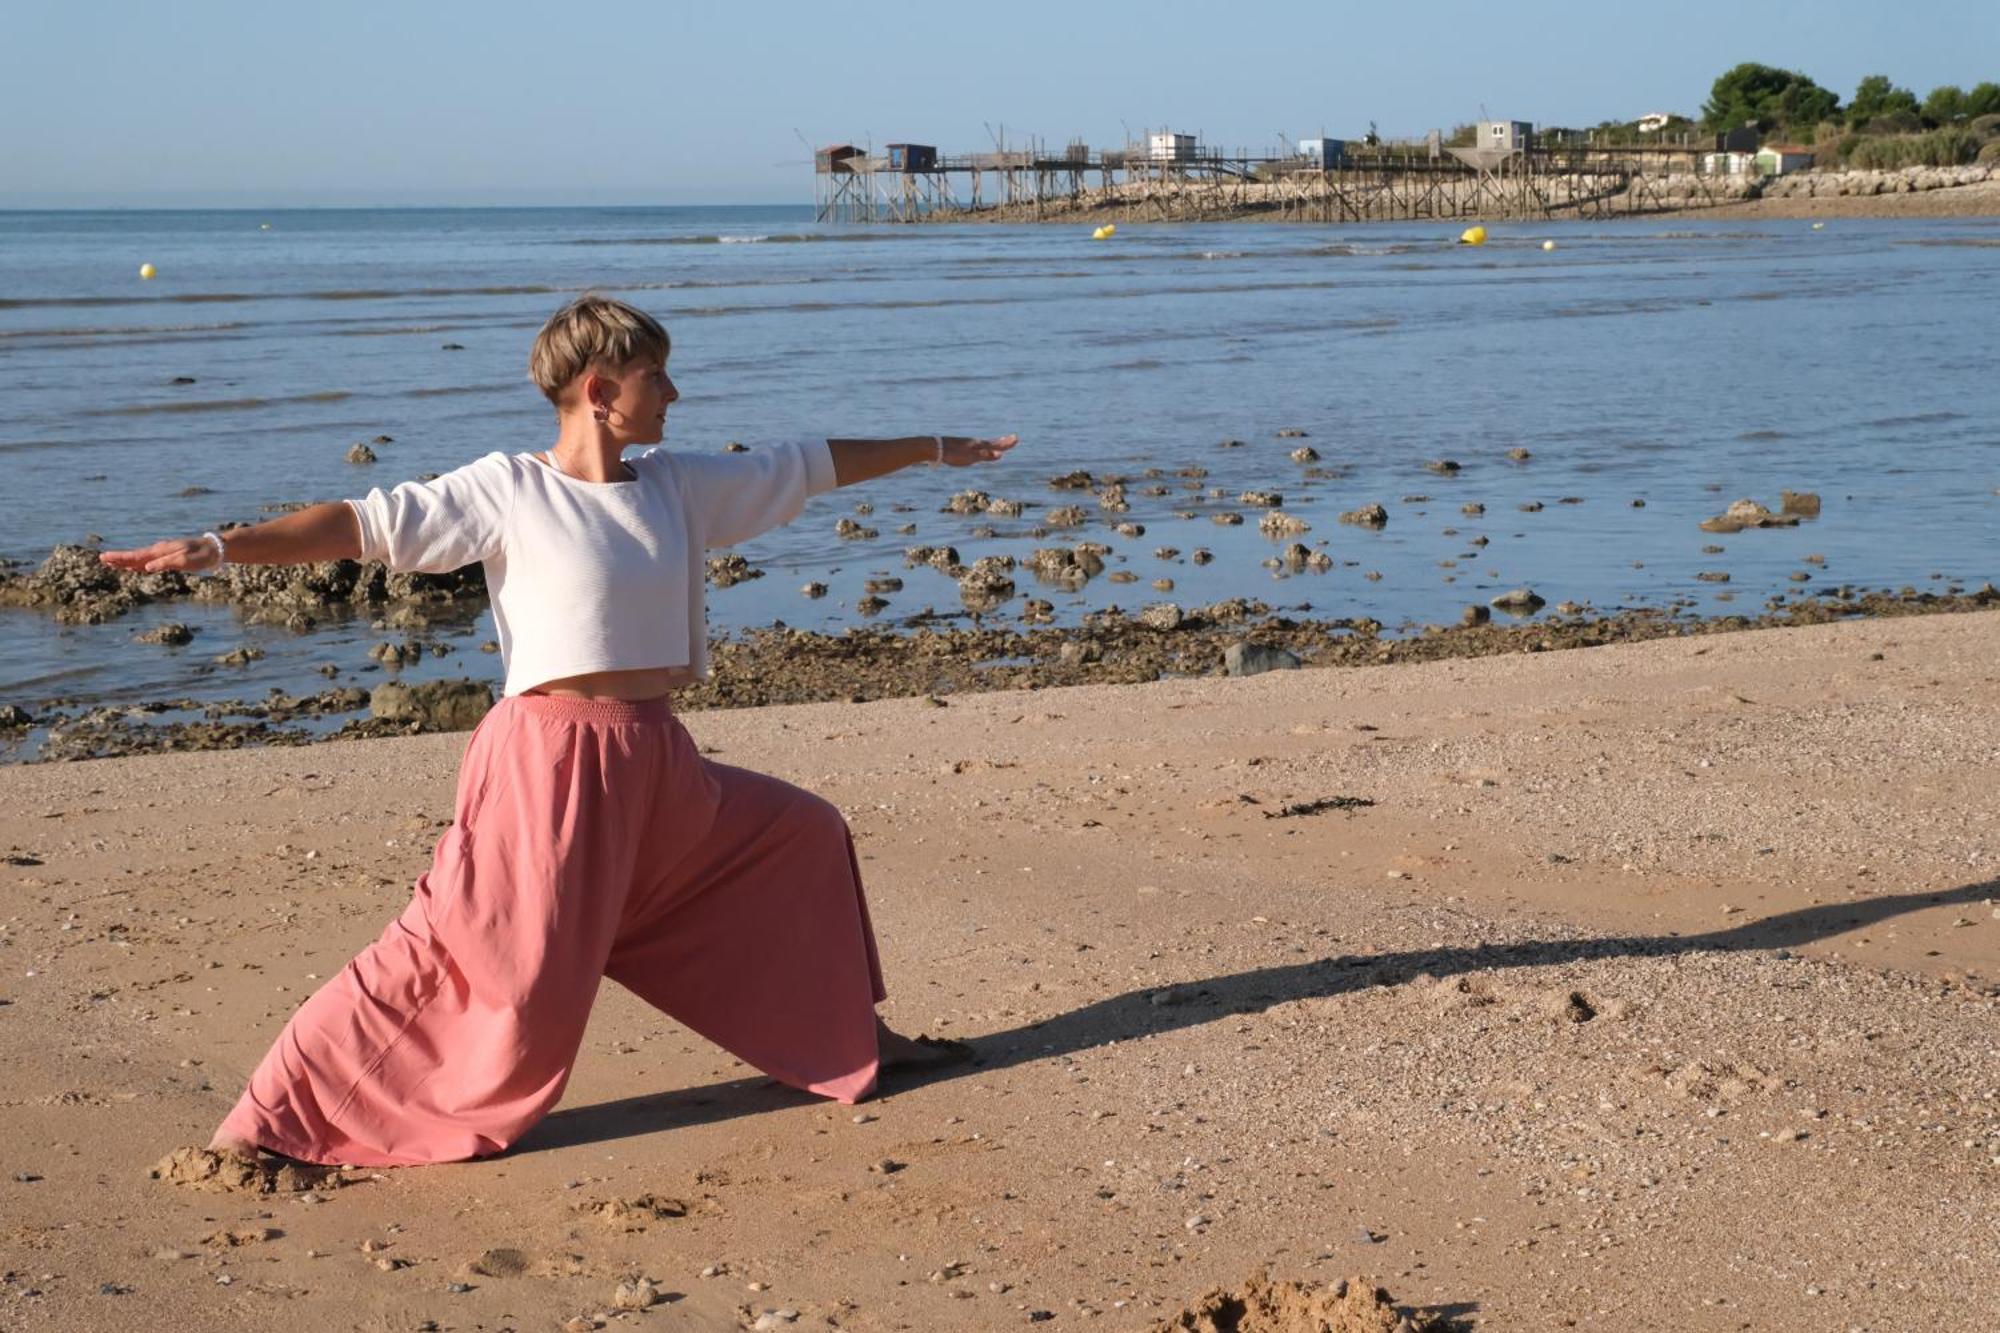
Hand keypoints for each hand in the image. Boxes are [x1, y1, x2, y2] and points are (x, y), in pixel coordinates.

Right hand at [98, 536, 219, 574]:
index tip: (105, 558)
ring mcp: (164, 554)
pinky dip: (139, 564)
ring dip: (126, 561)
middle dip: (119, 558)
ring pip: (141, 558)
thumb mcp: (186, 560)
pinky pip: (150, 561)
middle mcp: (160, 551)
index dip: (121, 558)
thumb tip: (148, 567)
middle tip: (101, 559)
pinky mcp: (169, 558)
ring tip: (111, 563)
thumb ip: (166, 563)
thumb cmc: (202, 555)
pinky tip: (134, 568)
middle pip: (135, 556)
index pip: (137, 556)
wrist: (216, 549)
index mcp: (161, 551)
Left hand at [940, 433, 1017, 466]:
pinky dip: (983, 447)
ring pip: (984, 444)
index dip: (1007, 443)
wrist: (934, 448)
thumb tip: (1000, 454)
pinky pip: (976, 447)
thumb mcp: (970, 457)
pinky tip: (979, 449)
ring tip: (998, 444)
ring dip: (993, 444)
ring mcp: (967, 444)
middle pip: (992, 443)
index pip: (996, 445)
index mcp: (978, 445)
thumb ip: (985, 456)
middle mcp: (975, 443)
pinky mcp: (961, 447)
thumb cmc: (952, 454)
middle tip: (1012, 438)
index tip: (1017, 438)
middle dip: (1002, 442)